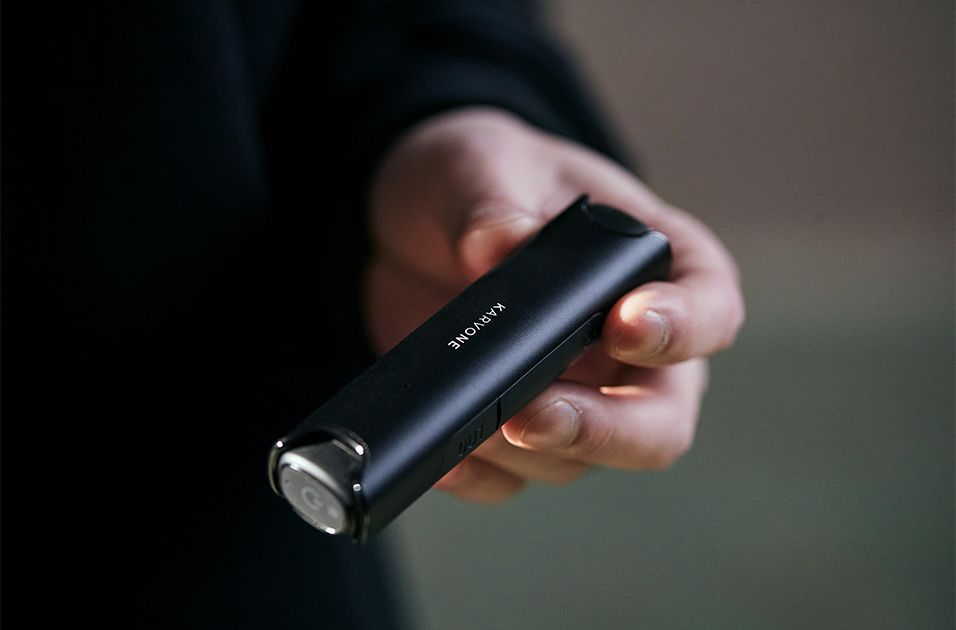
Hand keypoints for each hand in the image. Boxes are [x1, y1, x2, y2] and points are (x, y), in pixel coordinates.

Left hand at [365, 107, 743, 501]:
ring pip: (580, 460)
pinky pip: (512, 477)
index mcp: (652, 266)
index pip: (710, 308)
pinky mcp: (514, 424)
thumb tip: (499, 250)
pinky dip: (479, 475)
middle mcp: (630, 347)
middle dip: (603, 431)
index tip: (623, 325)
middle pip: (660, 422)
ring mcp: (575, 395)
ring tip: (463, 417)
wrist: (411, 223)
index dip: (683, 330)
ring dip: (523, 452)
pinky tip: (443, 456)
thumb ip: (493, 206)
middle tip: (533, 416)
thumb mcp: (480, 166)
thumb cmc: (477, 179)